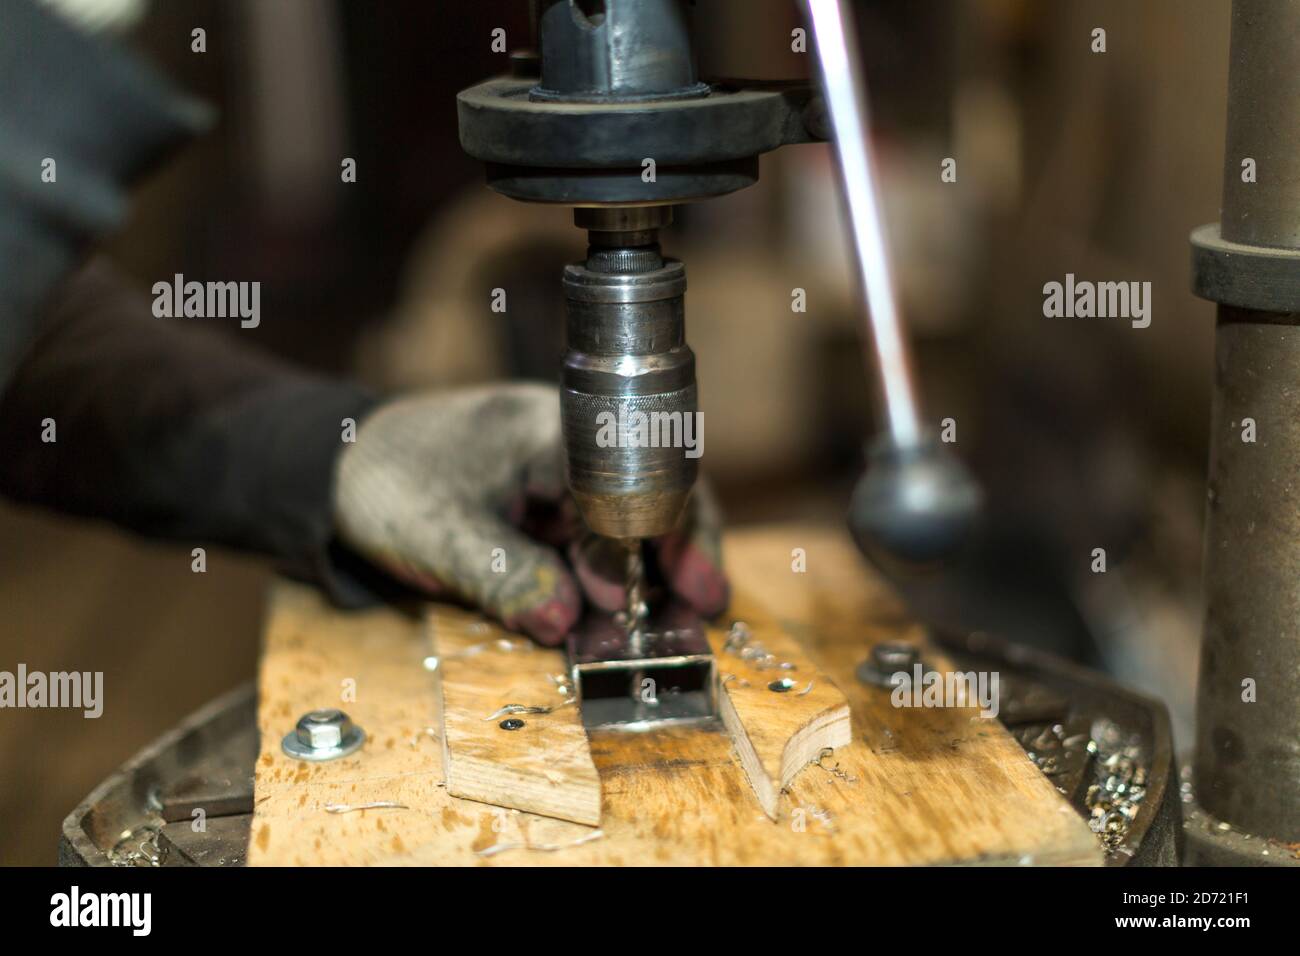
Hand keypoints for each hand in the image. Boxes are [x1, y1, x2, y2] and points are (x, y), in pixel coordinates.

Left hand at [332, 382, 727, 643]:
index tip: (644, 593)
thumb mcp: (440, 536)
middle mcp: (570, 442)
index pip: (622, 482)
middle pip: (649, 488)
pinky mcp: (552, 498)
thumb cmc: (388, 483)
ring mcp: (565, 469)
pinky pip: (600, 531)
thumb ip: (505, 576)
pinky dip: (617, 571)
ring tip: (681, 618)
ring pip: (632, 514)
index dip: (642, 539)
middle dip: (678, 549)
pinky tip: (627, 610)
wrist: (338, 463)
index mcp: (547, 432)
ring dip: (655, 566)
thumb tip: (568, 621)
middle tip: (704, 604)